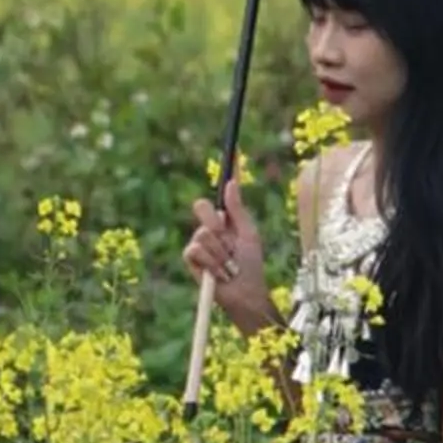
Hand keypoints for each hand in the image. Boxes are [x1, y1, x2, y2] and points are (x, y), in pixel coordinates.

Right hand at [181, 175, 272, 336]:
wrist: (245, 293)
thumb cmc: (251, 265)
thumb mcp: (249, 234)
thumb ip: (237, 209)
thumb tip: (230, 183)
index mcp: (226, 217)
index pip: (223, 190)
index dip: (229, 169)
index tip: (235, 150)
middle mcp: (210, 225)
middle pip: (202, 207)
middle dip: (216, 223)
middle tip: (227, 239)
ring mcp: (199, 241)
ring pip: (203, 234)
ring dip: (221, 253)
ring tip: (229, 265)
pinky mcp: (191, 258)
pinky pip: (196, 249)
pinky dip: (212, 263)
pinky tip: (220, 273)